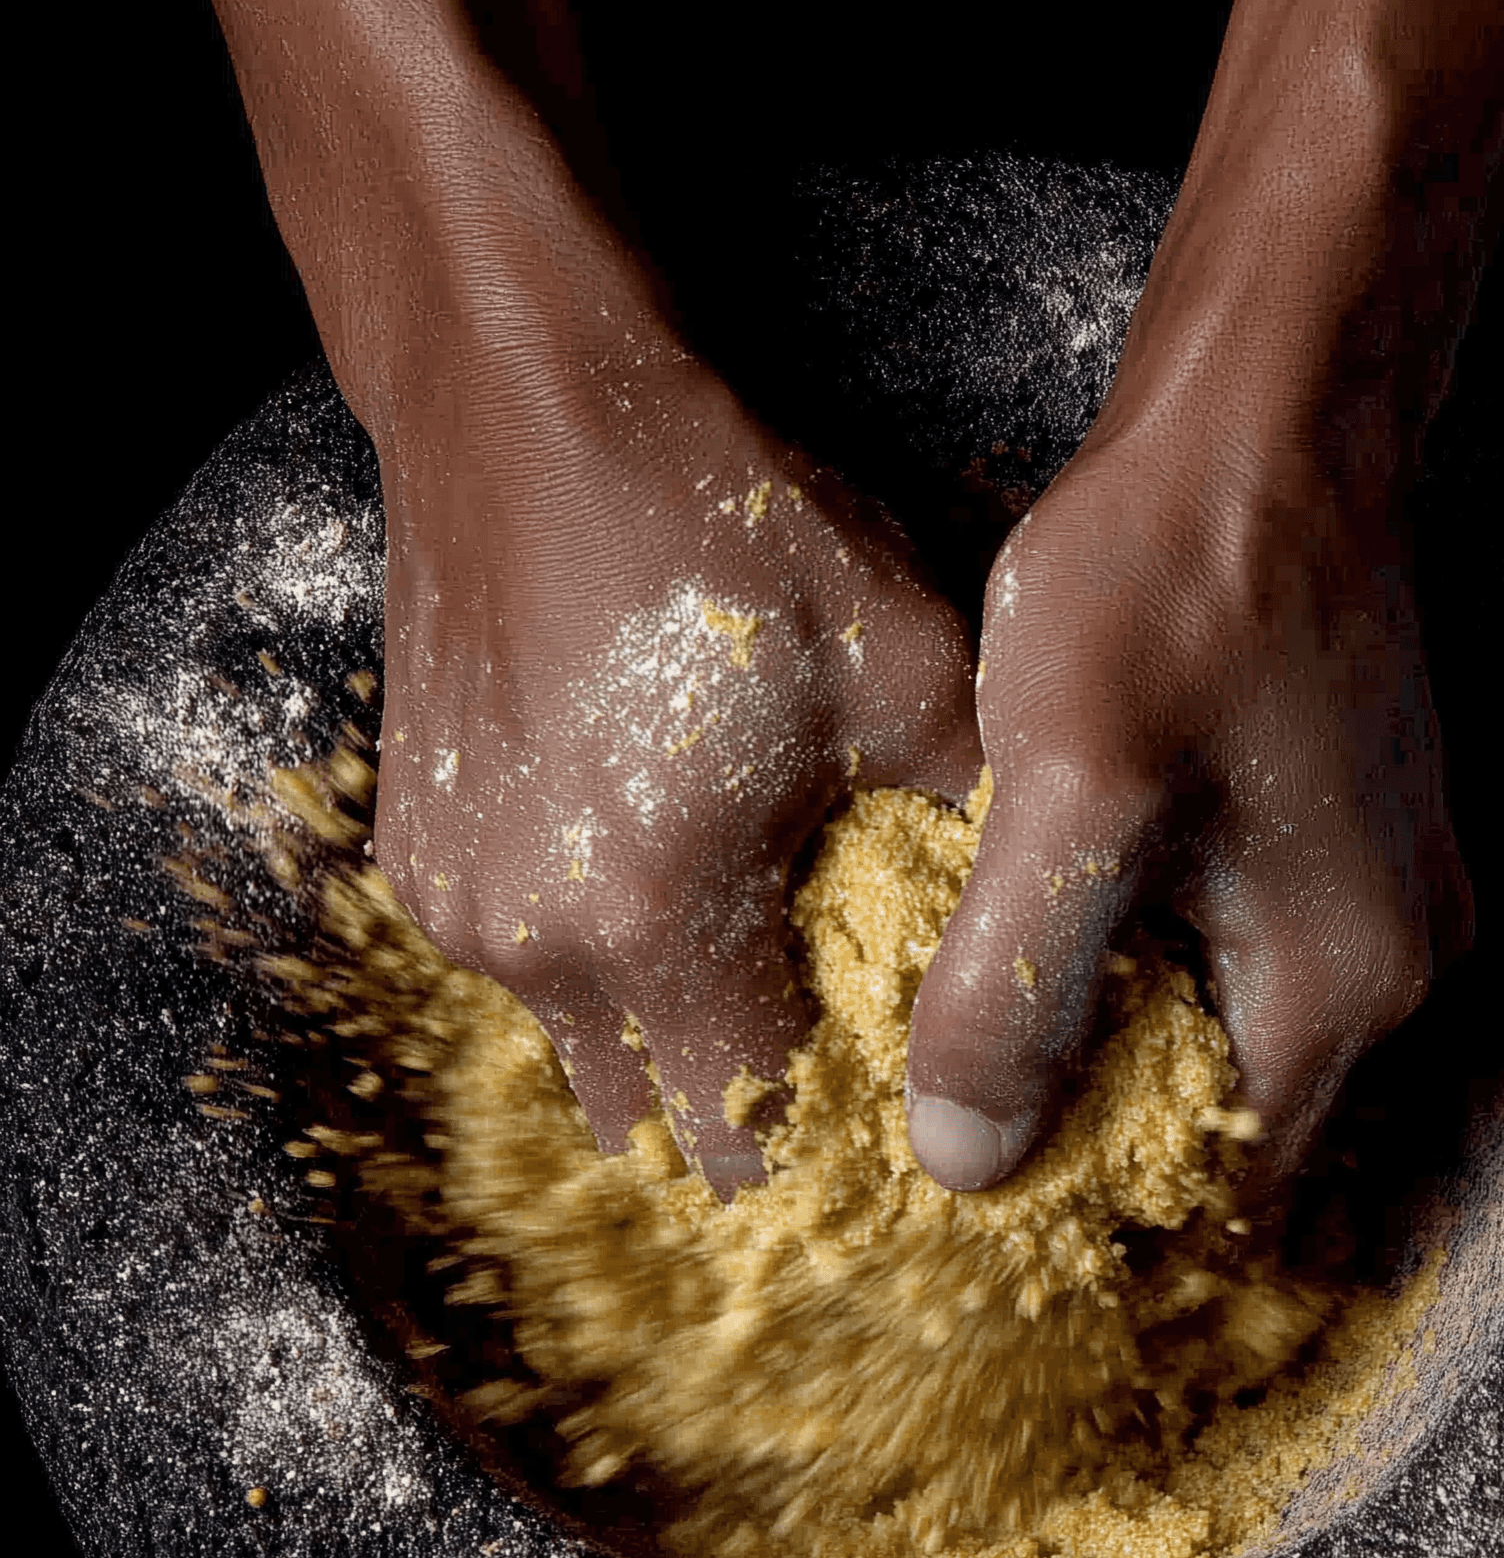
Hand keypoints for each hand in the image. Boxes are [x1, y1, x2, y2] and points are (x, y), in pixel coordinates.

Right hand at [371, 337, 978, 1191]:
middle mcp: (534, 943)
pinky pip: (522, 963)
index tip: (890, 1123)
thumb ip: (977, 832)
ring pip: (583, 1045)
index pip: (751, 1142)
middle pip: (657, 1121)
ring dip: (668, 1032)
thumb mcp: (905, 669)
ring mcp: (459, 906)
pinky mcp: (415, 857)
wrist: (523, 404)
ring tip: (747, 951)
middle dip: (748, 1111)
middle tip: (831, 1048)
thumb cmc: (719, 525)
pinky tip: (656, 867)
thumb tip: (1035, 935)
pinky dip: (596, 955)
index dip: (833, 1153)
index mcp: (654, 921)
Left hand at [904, 431, 1471, 1197]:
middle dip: (1097, 1138)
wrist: (1267, 418)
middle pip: (1226, 1124)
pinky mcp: (1341, 835)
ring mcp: (1382, 896)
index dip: (1093, 1214)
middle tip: (950, 1130)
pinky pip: (1237, 960)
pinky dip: (1145, 975)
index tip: (971, 1209)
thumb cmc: (1177, 585)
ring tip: (979, 1039)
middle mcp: (1393, 964)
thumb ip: (1016, 988)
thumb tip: (964, 1163)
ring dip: (1113, 1053)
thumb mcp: (1070, 793)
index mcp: (1341, 987)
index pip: (1218, 1192)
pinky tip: (1048, 937)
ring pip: (1225, 1040)